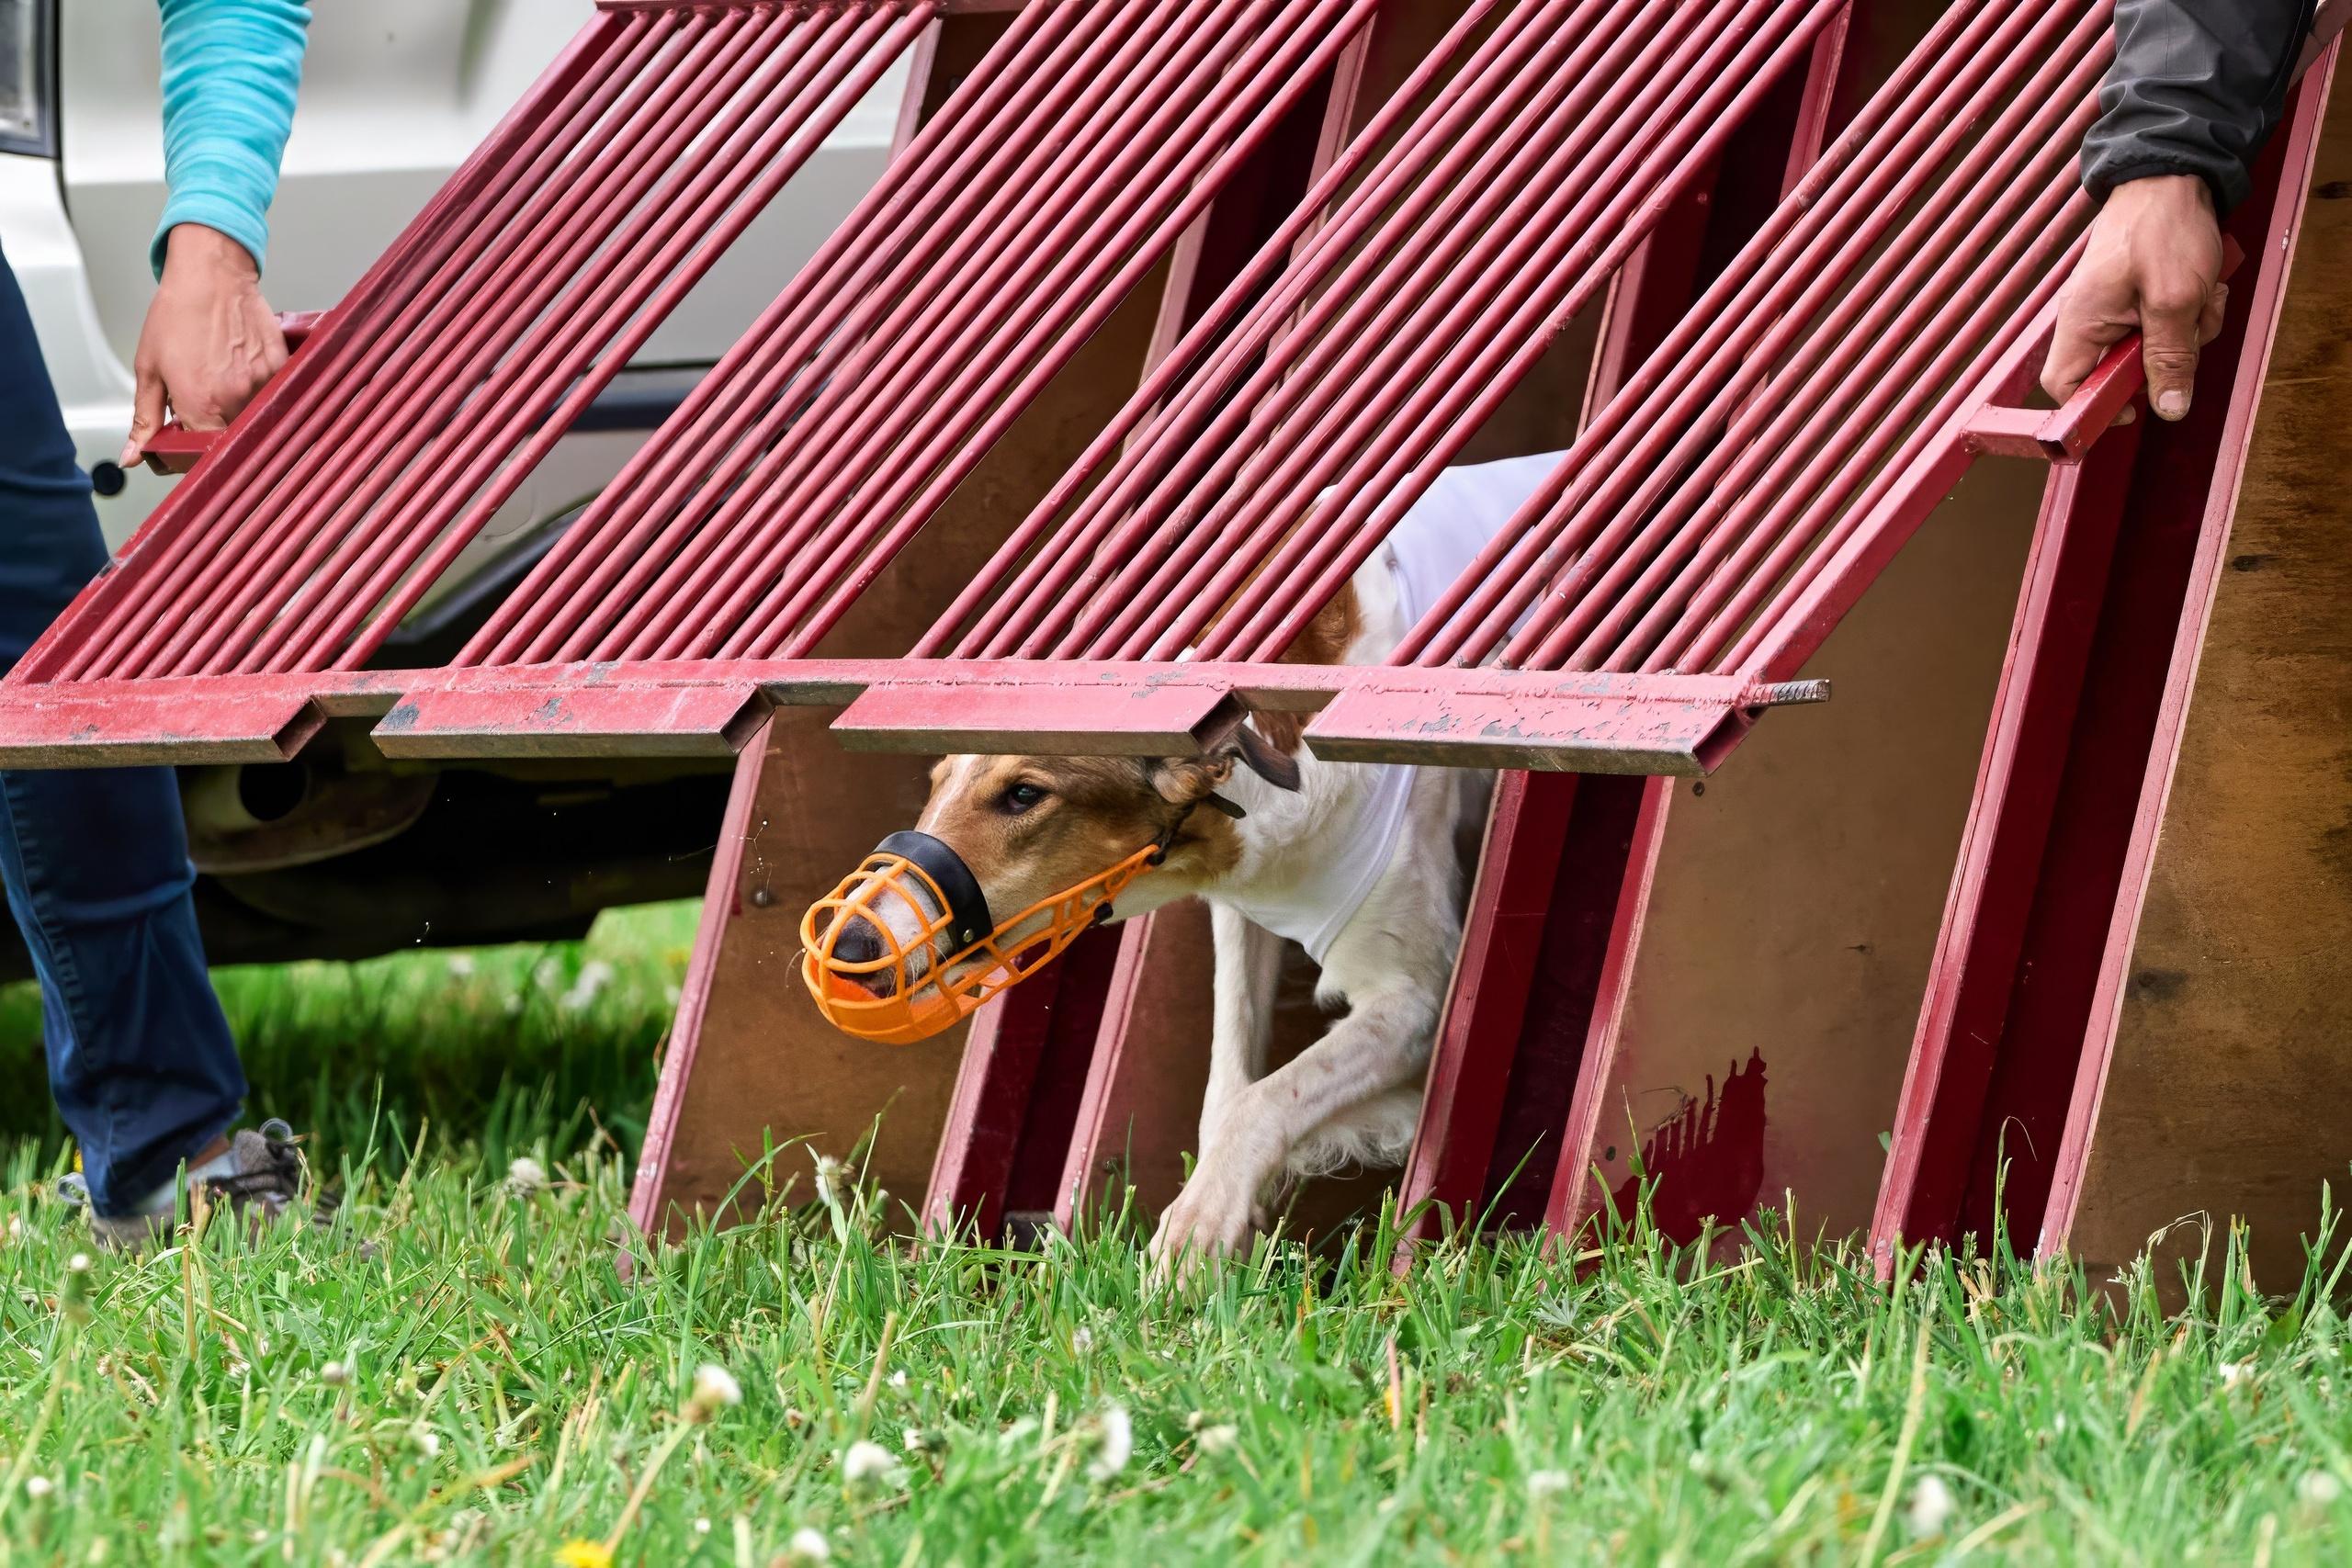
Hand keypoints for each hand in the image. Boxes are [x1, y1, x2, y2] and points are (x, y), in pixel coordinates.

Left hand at [121, 224, 287, 464]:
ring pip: (255, 417)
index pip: (204, 453)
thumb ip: (144, 418)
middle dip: (217, 426)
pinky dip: (258, 389)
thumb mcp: (148, 368)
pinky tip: (241, 366)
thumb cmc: (178, 313)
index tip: (189, 439)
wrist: (212, 275)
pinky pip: (273, 395)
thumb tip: (133, 455)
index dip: (195, 450)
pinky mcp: (280, 370)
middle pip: (232, 436)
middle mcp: (236, 398)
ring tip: (222, 376)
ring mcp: (262, 384)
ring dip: (239, 408)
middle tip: (205, 398)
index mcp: (200, 403)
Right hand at [2041, 174, 2225, 420]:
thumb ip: (2170, 357)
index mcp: (2080, 322)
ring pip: (2147, 348)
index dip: (2097, 407)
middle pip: (2117, 370)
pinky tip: (2199, 287)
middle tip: (2190, 334)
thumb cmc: (2163, 227)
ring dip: (2184, 333)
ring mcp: (2110, 306)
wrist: (2171, 174)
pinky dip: (2186, 313)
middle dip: (2163, 359)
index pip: (2066, 387)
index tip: (2137, 407)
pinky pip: (2158, 324)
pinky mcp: (2131, 294)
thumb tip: (2169, 409)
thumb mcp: (2175, 299)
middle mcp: (2087, 318)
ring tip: (2202, 297)